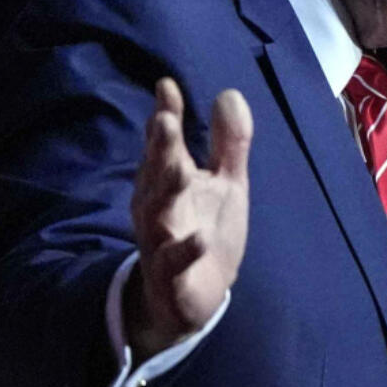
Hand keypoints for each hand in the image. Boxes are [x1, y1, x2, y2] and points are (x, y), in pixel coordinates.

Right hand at [125, 77, 251, 360]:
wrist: (191, 300)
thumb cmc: (205, 230)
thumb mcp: (226, 183)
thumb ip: (228, 142)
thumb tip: (229, 93)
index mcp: (170, 180)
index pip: (164, 143)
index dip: (165, 115)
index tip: (167, 86)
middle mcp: (158, 207)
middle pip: (157, 173)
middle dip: (160, 148)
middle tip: (164, 120)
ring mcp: (160, 241)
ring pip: (158, 215)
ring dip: (166, 192)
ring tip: (180, 170)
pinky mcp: (171, 277)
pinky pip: (173, 264)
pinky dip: (185, 252)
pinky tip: (200, 238)